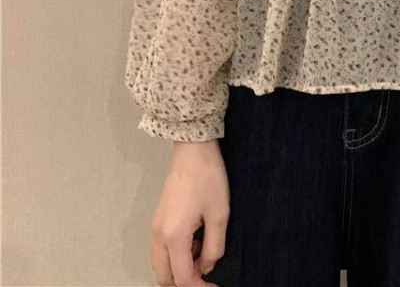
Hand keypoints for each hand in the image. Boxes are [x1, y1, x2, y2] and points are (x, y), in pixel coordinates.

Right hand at [150, 139, 228, 285]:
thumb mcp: (219, 214)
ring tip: (203, 252)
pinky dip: (175, 255)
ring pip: (160, 264)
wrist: (193, 151)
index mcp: (174, 236)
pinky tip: (195, 240)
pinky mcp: (158, 218)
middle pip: (164, 277)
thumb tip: (207, 266)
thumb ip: (214, 246)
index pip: (182, 278)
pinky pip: (161, 249)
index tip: (214, 285)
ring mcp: (155, 226)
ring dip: (179, 268)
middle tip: (207, 273)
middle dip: (185, 281)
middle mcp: (159, 235)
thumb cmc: (208, 177)